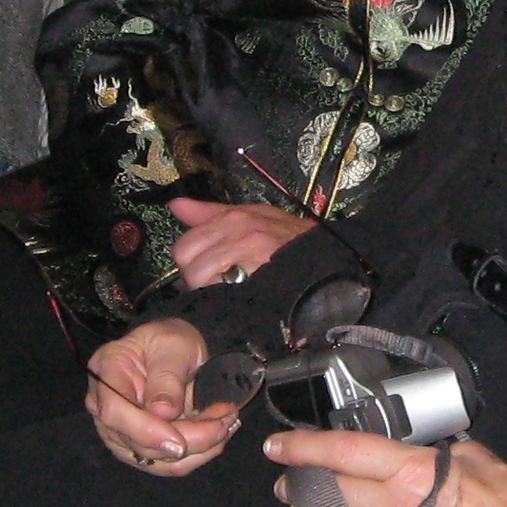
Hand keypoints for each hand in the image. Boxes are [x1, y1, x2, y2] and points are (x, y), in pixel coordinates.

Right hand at [83, 318, 238, 475]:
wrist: (174, 351)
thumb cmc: (169, 341)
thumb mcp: (174, 344)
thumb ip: (167, 376)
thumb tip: (163, 413)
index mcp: (106, 371)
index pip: (114, 411)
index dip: (146, 431)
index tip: (180, 442)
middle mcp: (104, 406)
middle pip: (137, 442)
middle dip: (187, 439)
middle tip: (224, 421)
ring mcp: (119, 431)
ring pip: (156, 460)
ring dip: (198, 448)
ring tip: (225, 423)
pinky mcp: (138, 448)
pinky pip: (167, 464)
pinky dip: (198, 454)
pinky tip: (216, 434)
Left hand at [166, 200, 317, 288]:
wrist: (329, 260)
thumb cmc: (292, 240)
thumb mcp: (255, 217)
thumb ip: (212, 213)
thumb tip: (176, 205)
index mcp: (235, 217)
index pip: (186, 244)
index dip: (191, 261)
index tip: (205, 268)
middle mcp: (239, 232)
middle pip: (188, 264)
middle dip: (196, 277)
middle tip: (217, 282)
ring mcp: (249, 255)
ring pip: (202, 280)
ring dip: (211, 291)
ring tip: (233, 290)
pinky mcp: (258, 279)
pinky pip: (221, 294)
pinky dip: (225, 300)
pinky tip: (240, 298)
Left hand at [261, 430, 506, 506]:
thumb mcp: (470, 457)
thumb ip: (429, 451)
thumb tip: (406, 448)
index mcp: (415, 473)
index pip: (344, 453)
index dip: (304, 448)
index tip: (280, 446)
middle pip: (330, 492)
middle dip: (300, 484)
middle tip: (288, 479)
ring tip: (305, 506)